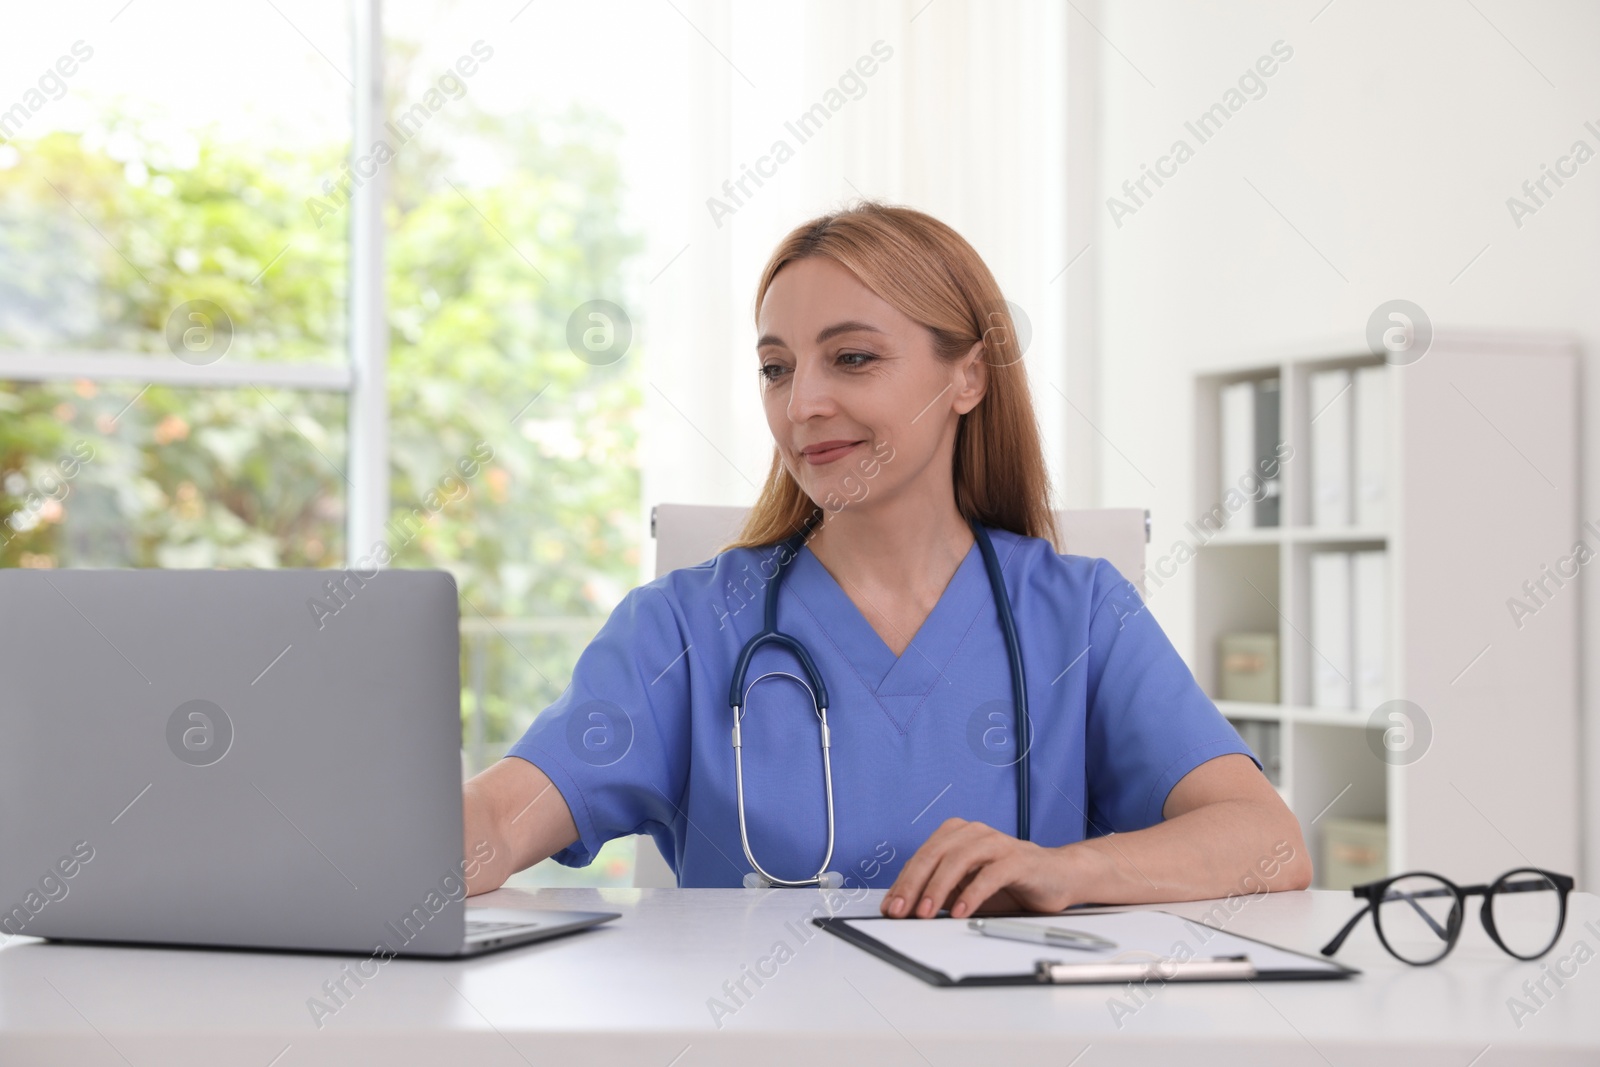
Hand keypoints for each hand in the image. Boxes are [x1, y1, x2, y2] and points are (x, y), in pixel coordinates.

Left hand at [880, 817, 1074, 918]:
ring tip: (926, 912)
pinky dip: (971, 894)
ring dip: (938, 888)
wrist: (1057, 876)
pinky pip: (989, 875)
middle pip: (934, 855)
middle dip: (913, 885)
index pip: (921, 858)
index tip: (889, 908)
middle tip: (900, 911)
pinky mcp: (1017, 859)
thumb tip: (907, 908)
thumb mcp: (966, 888)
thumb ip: (941, 892)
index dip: (902, 883)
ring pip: (958, 860)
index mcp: (956, 834)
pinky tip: (960, 911)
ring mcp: (995, 843)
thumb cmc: (1009, 882)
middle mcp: (973, 833)